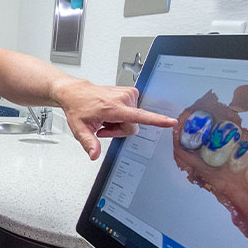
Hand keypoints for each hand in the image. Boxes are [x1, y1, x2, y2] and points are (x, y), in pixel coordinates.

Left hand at [53, 78, 175, 159]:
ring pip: (133, 120)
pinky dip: (121, 116)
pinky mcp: (131, 92)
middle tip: (103, 125)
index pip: (139, 116)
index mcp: (113, 107)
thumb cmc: (79, 108)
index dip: (156, 120)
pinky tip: (110, 113)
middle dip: (119, 130)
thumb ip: (88, 143)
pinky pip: (133, 112)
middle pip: (133, 126)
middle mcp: (123, 98)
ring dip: (119, 123)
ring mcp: (128, 94)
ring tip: (106, 118)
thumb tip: (94, 155)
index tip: (171, 122)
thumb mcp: (80, 129)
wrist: (77, 93)